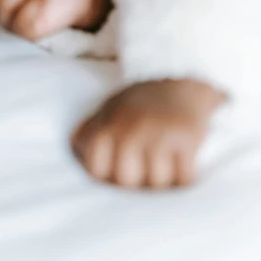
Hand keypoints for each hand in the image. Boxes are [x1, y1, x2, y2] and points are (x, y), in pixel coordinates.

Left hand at [72, 79, 225, 188]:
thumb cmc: (140, 100)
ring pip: (157, 183)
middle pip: (126, 181)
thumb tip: (73, 150)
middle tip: (143, 169)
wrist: (178, 77)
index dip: (106, 175)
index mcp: (109, 124)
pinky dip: (184, 177)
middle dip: (135, 181)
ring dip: (162, 180)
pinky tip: (181, 164)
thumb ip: (91, 131)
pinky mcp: (187, 137)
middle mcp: (132, 129)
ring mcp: (160, 134)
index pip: (96, 169)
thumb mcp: (109, 108)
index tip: (116, 170)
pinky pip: (184, 179)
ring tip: (163, 164)